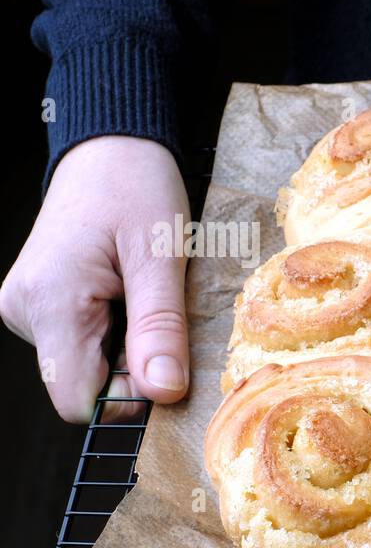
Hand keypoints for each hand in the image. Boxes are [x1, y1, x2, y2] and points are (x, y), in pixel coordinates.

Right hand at [1, 136, 189, 421]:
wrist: (109, 148)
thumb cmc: (136, 188)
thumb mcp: (161, 257)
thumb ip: (160, 328)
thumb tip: (164, 393)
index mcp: (51, 302)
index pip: (79, 399)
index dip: (129, 398)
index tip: (167, 364)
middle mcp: (25, 311)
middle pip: (85, 385)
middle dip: (134, 367)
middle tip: (161, 314)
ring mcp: (27, 310)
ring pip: (86, 367)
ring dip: (128, 347)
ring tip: (144, 296)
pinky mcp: (39, 306)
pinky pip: (82, 345)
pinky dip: (115, 333)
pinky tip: (128, 296)